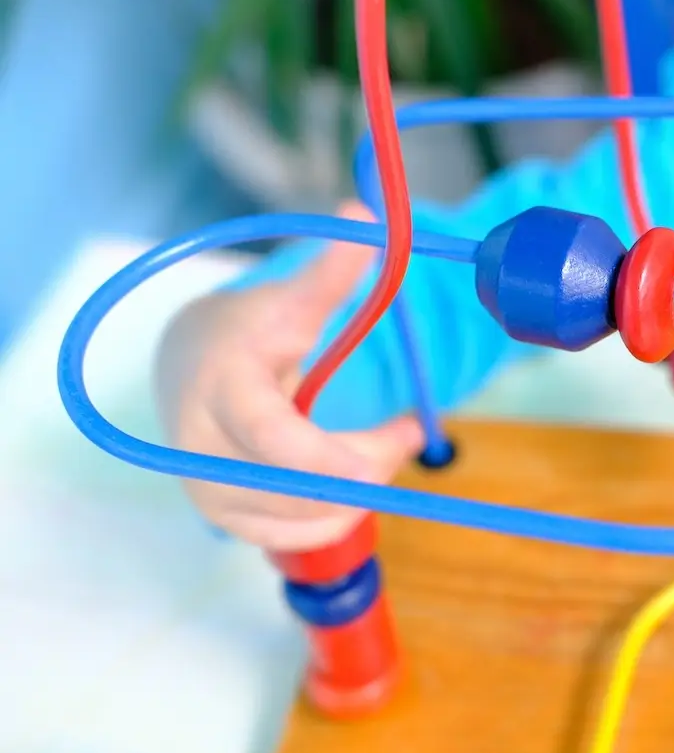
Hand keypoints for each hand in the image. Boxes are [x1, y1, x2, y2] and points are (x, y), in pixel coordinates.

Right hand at [154, 203, 424, 551]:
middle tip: (406, 429)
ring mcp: (210, 495)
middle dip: (369, 462)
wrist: (188, 367)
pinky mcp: (227, 521)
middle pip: (304, 487)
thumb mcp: (284, 302)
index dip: (336, 454)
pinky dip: (341, 511)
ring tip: (387, 443)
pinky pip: (299, 539)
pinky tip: (357, 473)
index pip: (276, 441)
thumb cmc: (247, 330)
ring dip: (362, 486)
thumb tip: (365, 213)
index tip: (400, 437)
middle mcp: (203, 455)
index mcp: (219, 395)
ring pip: (309, 519)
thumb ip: (327, 274)